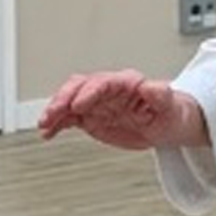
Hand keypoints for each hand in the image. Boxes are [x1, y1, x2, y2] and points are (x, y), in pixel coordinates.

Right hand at [37, 71, 201, 151]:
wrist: (167, 125)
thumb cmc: (171, 112)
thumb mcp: (170, 106)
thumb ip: (159, 94)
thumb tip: (151, 86)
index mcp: (126, 83)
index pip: (102, 82)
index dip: (89, 92)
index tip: (78, 104)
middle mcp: (108, 90)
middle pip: (79, 87)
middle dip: (64, 99)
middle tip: (52, 114)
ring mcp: (97, 103)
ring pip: (69, 100)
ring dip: (55, 111)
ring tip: (44, 124)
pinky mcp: (91, 116)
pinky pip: (69, 117)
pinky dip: (56, 124)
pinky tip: (47, 133)